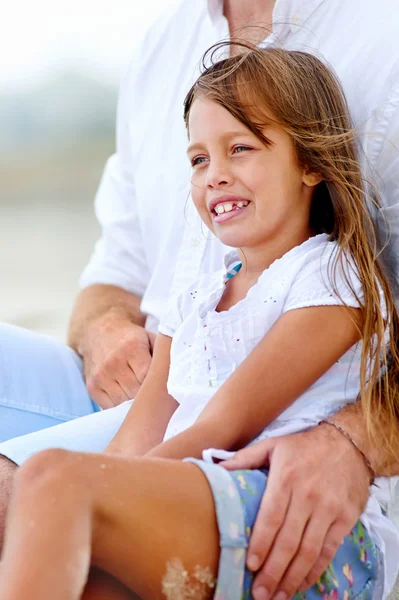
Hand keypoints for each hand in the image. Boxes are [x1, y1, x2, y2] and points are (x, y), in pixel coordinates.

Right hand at [81, 309, 155, 407]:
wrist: (100, 330)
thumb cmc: (132, 338)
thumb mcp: (150, 338)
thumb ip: (164, 353)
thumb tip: (181, 374)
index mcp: (131, 347)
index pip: (147, 377)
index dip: (157, 385)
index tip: (164, 388)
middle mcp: (113, 362)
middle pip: (136, 393)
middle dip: (147, 396)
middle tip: (156, 396)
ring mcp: (100, 376)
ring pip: (123, 403)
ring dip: (134, 404)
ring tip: (142, 398)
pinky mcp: (92, 387)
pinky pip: (110, 407)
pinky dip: (120, 406)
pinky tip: (128, 398)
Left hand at [222, 425, 369, 599]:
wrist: (348, 443)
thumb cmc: (304, 446)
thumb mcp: (273, 445)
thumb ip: (244, 458)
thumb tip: (217, 470)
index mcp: (286, 477)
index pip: (271, 517)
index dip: (260, 544)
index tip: (250, 565)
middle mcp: (308, 495)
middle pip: (289, 540)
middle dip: (273, 571)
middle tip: (260, 593)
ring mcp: (329, 508)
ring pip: (309, 550)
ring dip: (293, 577)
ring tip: (278, 595)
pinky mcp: (345, 518)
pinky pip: (328, 549)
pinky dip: (315, 570)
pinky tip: (302, 582)